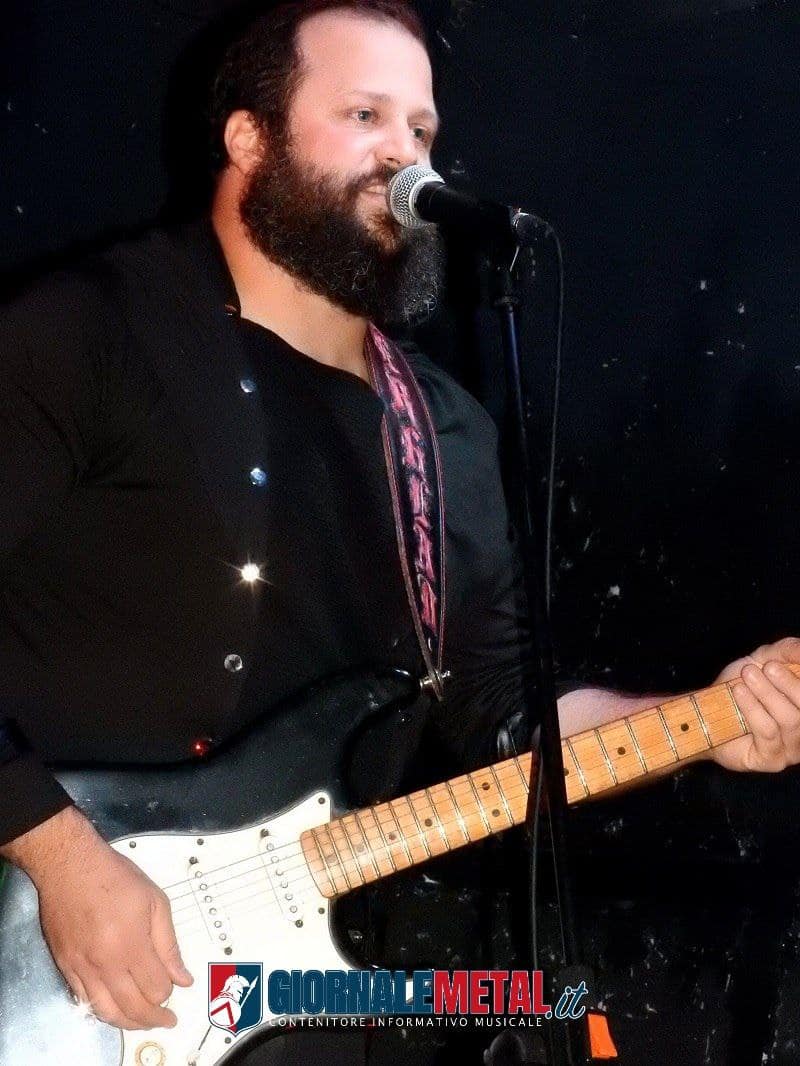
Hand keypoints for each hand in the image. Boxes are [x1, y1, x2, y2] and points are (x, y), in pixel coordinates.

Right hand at [5, 806, 192, 1028]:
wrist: (69, 867)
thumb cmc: (115, 878)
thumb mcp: (154, 901)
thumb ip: (169, 944)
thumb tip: (183, 977)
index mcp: (131, 946)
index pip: (156, 989)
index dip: (169, 992)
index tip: (175, 986)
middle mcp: (105, 964)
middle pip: (132, 1008)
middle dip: (154, 1018)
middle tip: (166, 1020)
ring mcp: (82, 968)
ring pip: (106, 1012)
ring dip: (127, 1022)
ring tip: (142, 1021)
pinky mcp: (65, 967)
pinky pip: (84, 1001)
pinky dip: (102, 1010)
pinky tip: (114, 1007)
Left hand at [711, 636, 799, 772]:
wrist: (705, 713)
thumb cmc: (740, 686)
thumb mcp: (762, 660)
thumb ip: (786, 651)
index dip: (799, 678)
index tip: (777, 662)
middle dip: (789, 684)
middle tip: (768, 667)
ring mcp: (792, 749)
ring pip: (790, 720)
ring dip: (767, 694)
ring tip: (748, 676)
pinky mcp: (772, 760)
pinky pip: (768, 733)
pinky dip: (753, 708)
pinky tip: (739, 693)